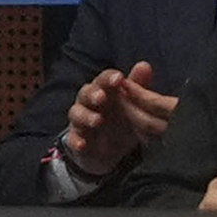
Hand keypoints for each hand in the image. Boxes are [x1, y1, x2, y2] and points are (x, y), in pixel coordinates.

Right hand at [57, 66, 174, 180]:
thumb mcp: (131, 105)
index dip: (109, 78)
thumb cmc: (119, 121)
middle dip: (93, 93)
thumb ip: (137, 86)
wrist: (107, 151)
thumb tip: (144, 65)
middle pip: (86, 93)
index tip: (119, 78)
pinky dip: (75, 140)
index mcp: (103, 92)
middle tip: (102, 97)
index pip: (103, 80)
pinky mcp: (76, 140)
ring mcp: (80, 122)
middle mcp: (88, 104)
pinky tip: (82, 144)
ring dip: (85, 116)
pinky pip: (72, 139)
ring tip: (97, 121)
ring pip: (77, 114)